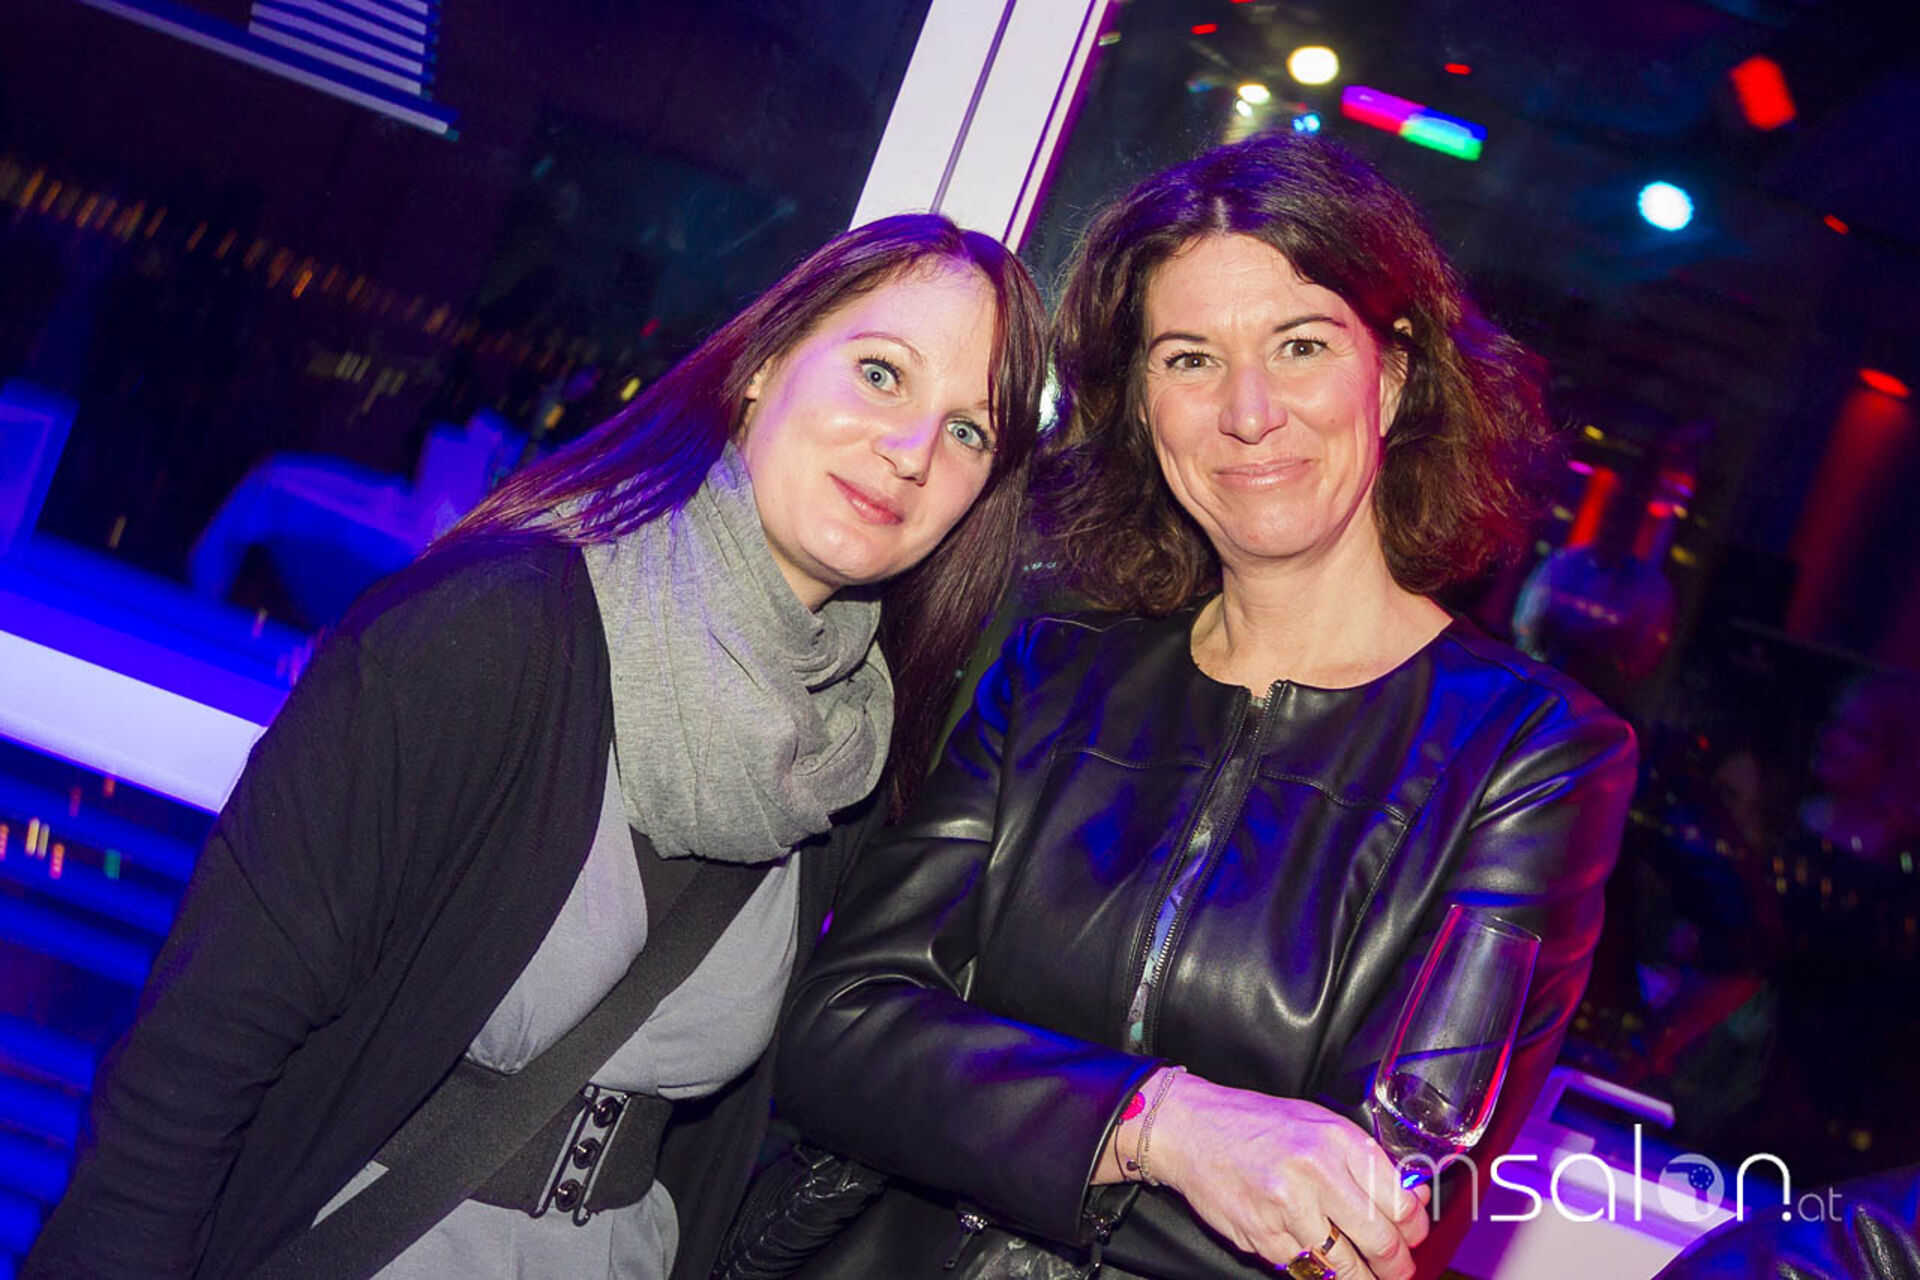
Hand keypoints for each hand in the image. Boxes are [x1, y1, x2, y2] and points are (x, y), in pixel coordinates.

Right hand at [1146, 1071, 1430, 1278]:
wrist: (1190, 1128)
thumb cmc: (1256, 1125)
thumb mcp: (1318, 1125)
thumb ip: (1363, 1161)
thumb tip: (1411, 1200)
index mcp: (1337, 1140)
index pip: (1399, 1201)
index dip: (1415, 1230)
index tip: (1415, 1239)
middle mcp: (1316, 1172)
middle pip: (1379, 1241)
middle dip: (1396, 1267)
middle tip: (1398, 1272)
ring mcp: (1287, 1208)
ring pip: (1342, 1265)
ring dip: (1359, 1278)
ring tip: (1364, 1277)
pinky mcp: (1261, 1235)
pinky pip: (1300, 1267)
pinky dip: (1310, 1267)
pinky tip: (1310, 1253)